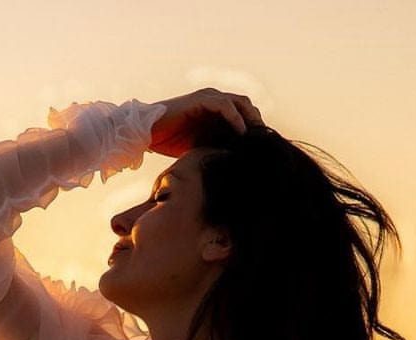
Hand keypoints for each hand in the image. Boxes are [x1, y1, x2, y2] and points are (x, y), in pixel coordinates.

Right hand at [147, 87, 263, 157]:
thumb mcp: (202, 147)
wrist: (148, 133)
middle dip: (258, 124)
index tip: (265, 149)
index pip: (245, 115)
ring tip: (258, 138)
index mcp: (217, 110)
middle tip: (266, 144)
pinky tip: (242, 133)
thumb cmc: (170, 143)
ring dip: (251, 120)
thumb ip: (218, 148)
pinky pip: (225, 106)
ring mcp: (209, 97)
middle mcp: (215, 100)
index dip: (256, 130)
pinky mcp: (201, 99)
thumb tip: (238, 165)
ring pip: (240, 103)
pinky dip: (236, 118)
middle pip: (248, 107)